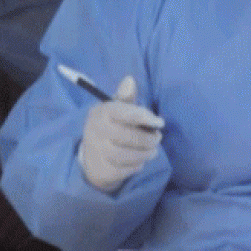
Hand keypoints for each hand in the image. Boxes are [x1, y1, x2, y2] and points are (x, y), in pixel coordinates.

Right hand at [78, 76, 163, 192]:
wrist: (90, 158)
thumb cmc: (110, 128)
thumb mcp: (115, 110)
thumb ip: (125, 98)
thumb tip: (130, 80)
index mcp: (100, 112)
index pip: (122, 112)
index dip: (143, 117)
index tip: (159, 122)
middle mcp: (95, 130)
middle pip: (128, 136)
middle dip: (148, 139)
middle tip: (157, 138)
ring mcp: (97, 151)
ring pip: (128, 155)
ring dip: (145, 153)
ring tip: (152, 150)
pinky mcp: (102, 169)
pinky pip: (125, 170)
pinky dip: (136, 165)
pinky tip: (138, 161)